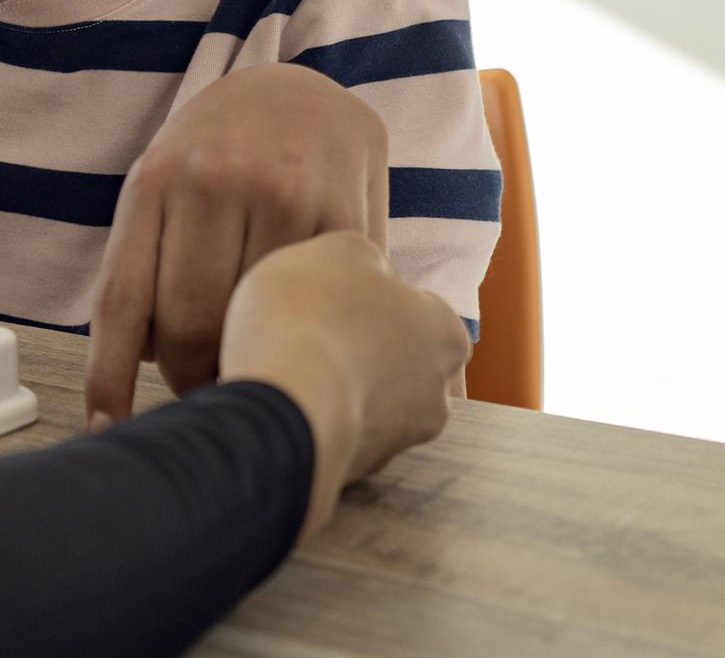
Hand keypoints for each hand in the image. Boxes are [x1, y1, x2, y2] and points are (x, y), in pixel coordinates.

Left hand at [85, 64, 388, 426]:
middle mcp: (212, 182)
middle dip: (189, 374)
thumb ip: (149, 262)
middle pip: (186, 323)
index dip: (109, 375)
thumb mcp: (163, 184)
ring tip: (253, 357)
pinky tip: (306, 335)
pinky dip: (307, 334)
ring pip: (252, 322)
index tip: (106, 427)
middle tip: (204, 385)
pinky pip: (316, 303)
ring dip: (249, 359)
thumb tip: (138, 366)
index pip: (121, 298)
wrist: (298, 89)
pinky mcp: (343, 214)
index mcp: (153, 181)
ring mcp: (281, 195)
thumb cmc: (216, 152)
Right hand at [220, 232, 470, 538]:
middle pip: (393, 360)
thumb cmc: (310, 316)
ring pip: (365, 404)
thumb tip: (368, 272)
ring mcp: (399, 442)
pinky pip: (333, 436)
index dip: (366, 297)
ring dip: (335, 389)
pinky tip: (279, 404)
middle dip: (357, 350)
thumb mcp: (334, 250)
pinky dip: (313, 422)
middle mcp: (437, 393)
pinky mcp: (358, 474)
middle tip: (304, 332)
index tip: (326, 296)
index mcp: (445, 333)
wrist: (282, 407)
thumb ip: (362, 257)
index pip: (415, 308)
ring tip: (284, 370)